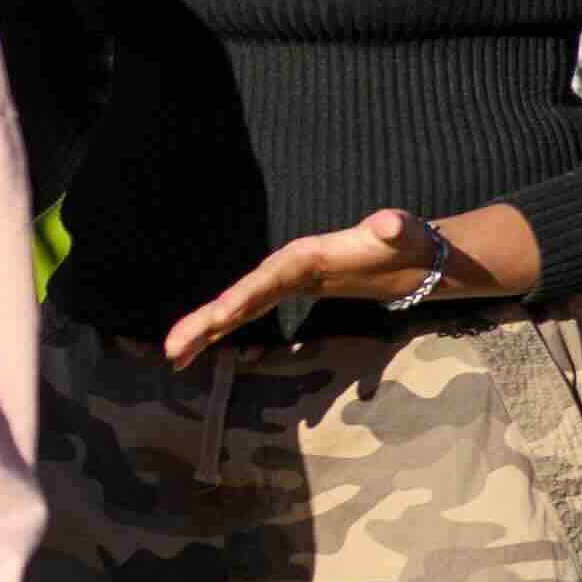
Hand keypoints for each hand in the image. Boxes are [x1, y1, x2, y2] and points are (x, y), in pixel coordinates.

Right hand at [167, 210, 441, 360]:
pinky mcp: (285, 293)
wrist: (409, 251)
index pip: (270, 277)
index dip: (245, 295)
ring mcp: (283, 281)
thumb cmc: (405, 243)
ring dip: (203, 331)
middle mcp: (286, 267)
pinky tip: (195, 353)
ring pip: (236, 307)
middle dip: (206, 320)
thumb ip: (396, 230)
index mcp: (306, 255)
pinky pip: (246, 313)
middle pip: (240, 294)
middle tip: (173, 349)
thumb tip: (389, 224)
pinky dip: (220, 330)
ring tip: (173, 357)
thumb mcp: (406, 235)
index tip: (220, 316)